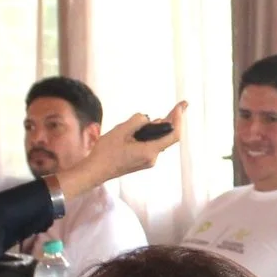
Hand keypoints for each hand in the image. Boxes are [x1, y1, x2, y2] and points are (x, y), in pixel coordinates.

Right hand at [60, 103, 186, 194]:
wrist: (96, 171)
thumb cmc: (106, 152)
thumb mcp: (121, 130)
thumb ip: (138, 121)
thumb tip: (148, 119)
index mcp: (149, 151)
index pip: (173, 134)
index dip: (179, 119)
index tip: (180, 106)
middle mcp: (152, 158)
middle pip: (167, 136)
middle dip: (172, 120)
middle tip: (179, 105)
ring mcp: (148, 161)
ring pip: (159, 140)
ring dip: (160, 127)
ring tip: (162, 115)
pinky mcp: (142, 161)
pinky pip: (152, 145)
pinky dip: (152, 134)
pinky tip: (147, 127)